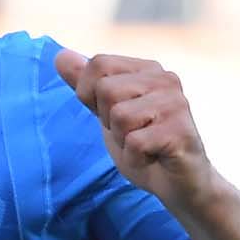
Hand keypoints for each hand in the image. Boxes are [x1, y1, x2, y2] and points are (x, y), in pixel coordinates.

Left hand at [58, 47, 216, 207]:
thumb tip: (60, 55)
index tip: (112, 115)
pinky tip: (153, 158)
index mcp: (146, 69)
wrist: (178, 184)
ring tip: (144, 146)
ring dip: (123, 142)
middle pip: (106, 90)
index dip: (90, 95)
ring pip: (119, 117)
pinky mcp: (180, 131)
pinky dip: (136, 159)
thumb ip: (86, 85)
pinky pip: (134, 143)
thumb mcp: (106, 113)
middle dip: (109, 122)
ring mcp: (175, 103)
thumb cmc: (143, 146)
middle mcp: (164, 79)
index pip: (98, 64)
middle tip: (132, 134)